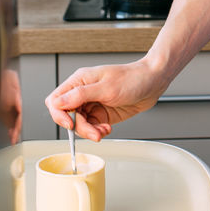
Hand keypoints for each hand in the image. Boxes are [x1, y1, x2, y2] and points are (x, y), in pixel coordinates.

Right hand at [44, 58, 165, 141]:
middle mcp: (83, 93)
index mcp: (79, 81)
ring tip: (103, 131)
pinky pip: (91, 127)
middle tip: (94, 132)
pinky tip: (107, 129)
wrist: (153, 82)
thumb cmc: (133, 78)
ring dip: (89, 131)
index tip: (70, 124)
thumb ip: (81, 95)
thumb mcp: (107, 87)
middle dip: (79, 127)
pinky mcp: (101, 113)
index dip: (59, 115)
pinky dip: (97, 131)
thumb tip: (58, 102)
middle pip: (66, 116)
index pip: (56, 100)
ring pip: (79, 124)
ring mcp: (92, 104)